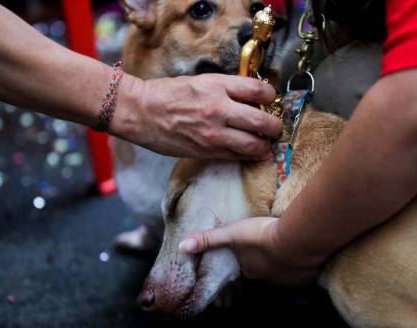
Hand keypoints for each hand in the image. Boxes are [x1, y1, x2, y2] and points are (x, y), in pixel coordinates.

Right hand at [113, 73, 282, 159]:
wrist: (141, 112)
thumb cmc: (167, 93)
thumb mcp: (200, 81)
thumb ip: (227, 89)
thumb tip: (251, 98)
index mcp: (218, 86)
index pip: (259, 91)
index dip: (270, 95)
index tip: (269, 99)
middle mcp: (219, 110)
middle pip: (263, 122)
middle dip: (275, 126)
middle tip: (274, 127)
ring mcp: (213, 134)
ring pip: (254, 145)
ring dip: (265, 145)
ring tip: (264, 143)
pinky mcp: (206, 151)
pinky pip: (236, 157)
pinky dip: (249, 156)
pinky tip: (252, 153)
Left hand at [178, 217, 324, 285]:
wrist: (297, 239)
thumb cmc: (263, 235)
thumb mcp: (233, 233)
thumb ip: (209, 239)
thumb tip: (182, 247)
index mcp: (251, 270)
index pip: (247, 266)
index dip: (250, 257)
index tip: (255, 247)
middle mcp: (269, 279)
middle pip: (265, 270)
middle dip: (268, 260)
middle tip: (272, 247)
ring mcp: (288, 279)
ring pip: (284, 271)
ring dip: (285, 261)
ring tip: (288, 247)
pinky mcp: (306, 276)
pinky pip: (302, 272)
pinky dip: (301, 263)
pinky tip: (303, 252)